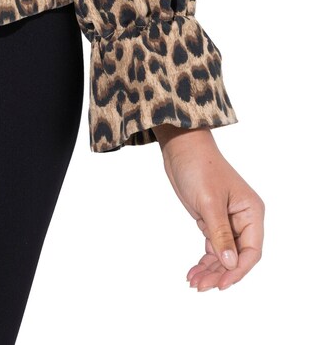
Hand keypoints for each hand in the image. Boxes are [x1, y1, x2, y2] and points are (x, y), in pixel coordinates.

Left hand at [153, 123, 264, 290]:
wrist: (181, 147)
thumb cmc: (199, 167)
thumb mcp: (210, 202)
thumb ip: (220, 233)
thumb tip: (231, 263)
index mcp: (251, 212)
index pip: (252, 251)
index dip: (238, 271)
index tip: (221, 284)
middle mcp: (243, 219)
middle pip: (237, 256)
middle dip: (220, 273)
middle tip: (201, 286)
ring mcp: (228, 221)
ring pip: (224, 255)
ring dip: (211, 270)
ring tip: (194, 282)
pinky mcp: (212, 220)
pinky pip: (213, 247)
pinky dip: (205, 260)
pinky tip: (194, 272)